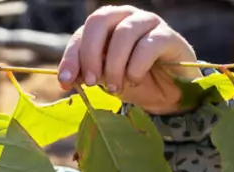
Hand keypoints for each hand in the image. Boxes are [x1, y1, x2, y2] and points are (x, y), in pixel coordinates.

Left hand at [58, 6, 201, 114]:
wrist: (167, 93)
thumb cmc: (132, 80)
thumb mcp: (103, 78)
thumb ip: (85, 74)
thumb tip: (65, 80)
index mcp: (107, 24)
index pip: (83, 32)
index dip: (72, 56)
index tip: (66, 81)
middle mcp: (126, 17)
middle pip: (100, 20)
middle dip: (91, 54)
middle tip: (92, 82)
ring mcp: (149, 23)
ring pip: (124, 34)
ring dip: (115, 66)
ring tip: (115, 88)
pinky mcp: (169, 36)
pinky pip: (148, 46)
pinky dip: (136, 67)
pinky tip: (134, 80)